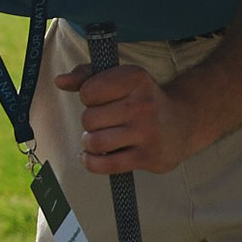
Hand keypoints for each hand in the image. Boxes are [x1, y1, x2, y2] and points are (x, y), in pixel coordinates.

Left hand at [57, 46, 197, 176]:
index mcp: (135, 78)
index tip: (101, 100)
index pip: (88, 91)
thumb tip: (59, 81)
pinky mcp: (147, 157)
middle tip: (104, 122)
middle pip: (89, 119)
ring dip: (90, 143)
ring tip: (99, 139)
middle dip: (90, 123)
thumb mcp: (120, 79)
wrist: (182, 124)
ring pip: (95, 142)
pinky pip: (104, 165)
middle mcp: (143, 104)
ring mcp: (146, 132)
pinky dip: (91, 163)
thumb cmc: (141, 99)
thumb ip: (86, 76)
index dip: (88, 97)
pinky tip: (93, 157)